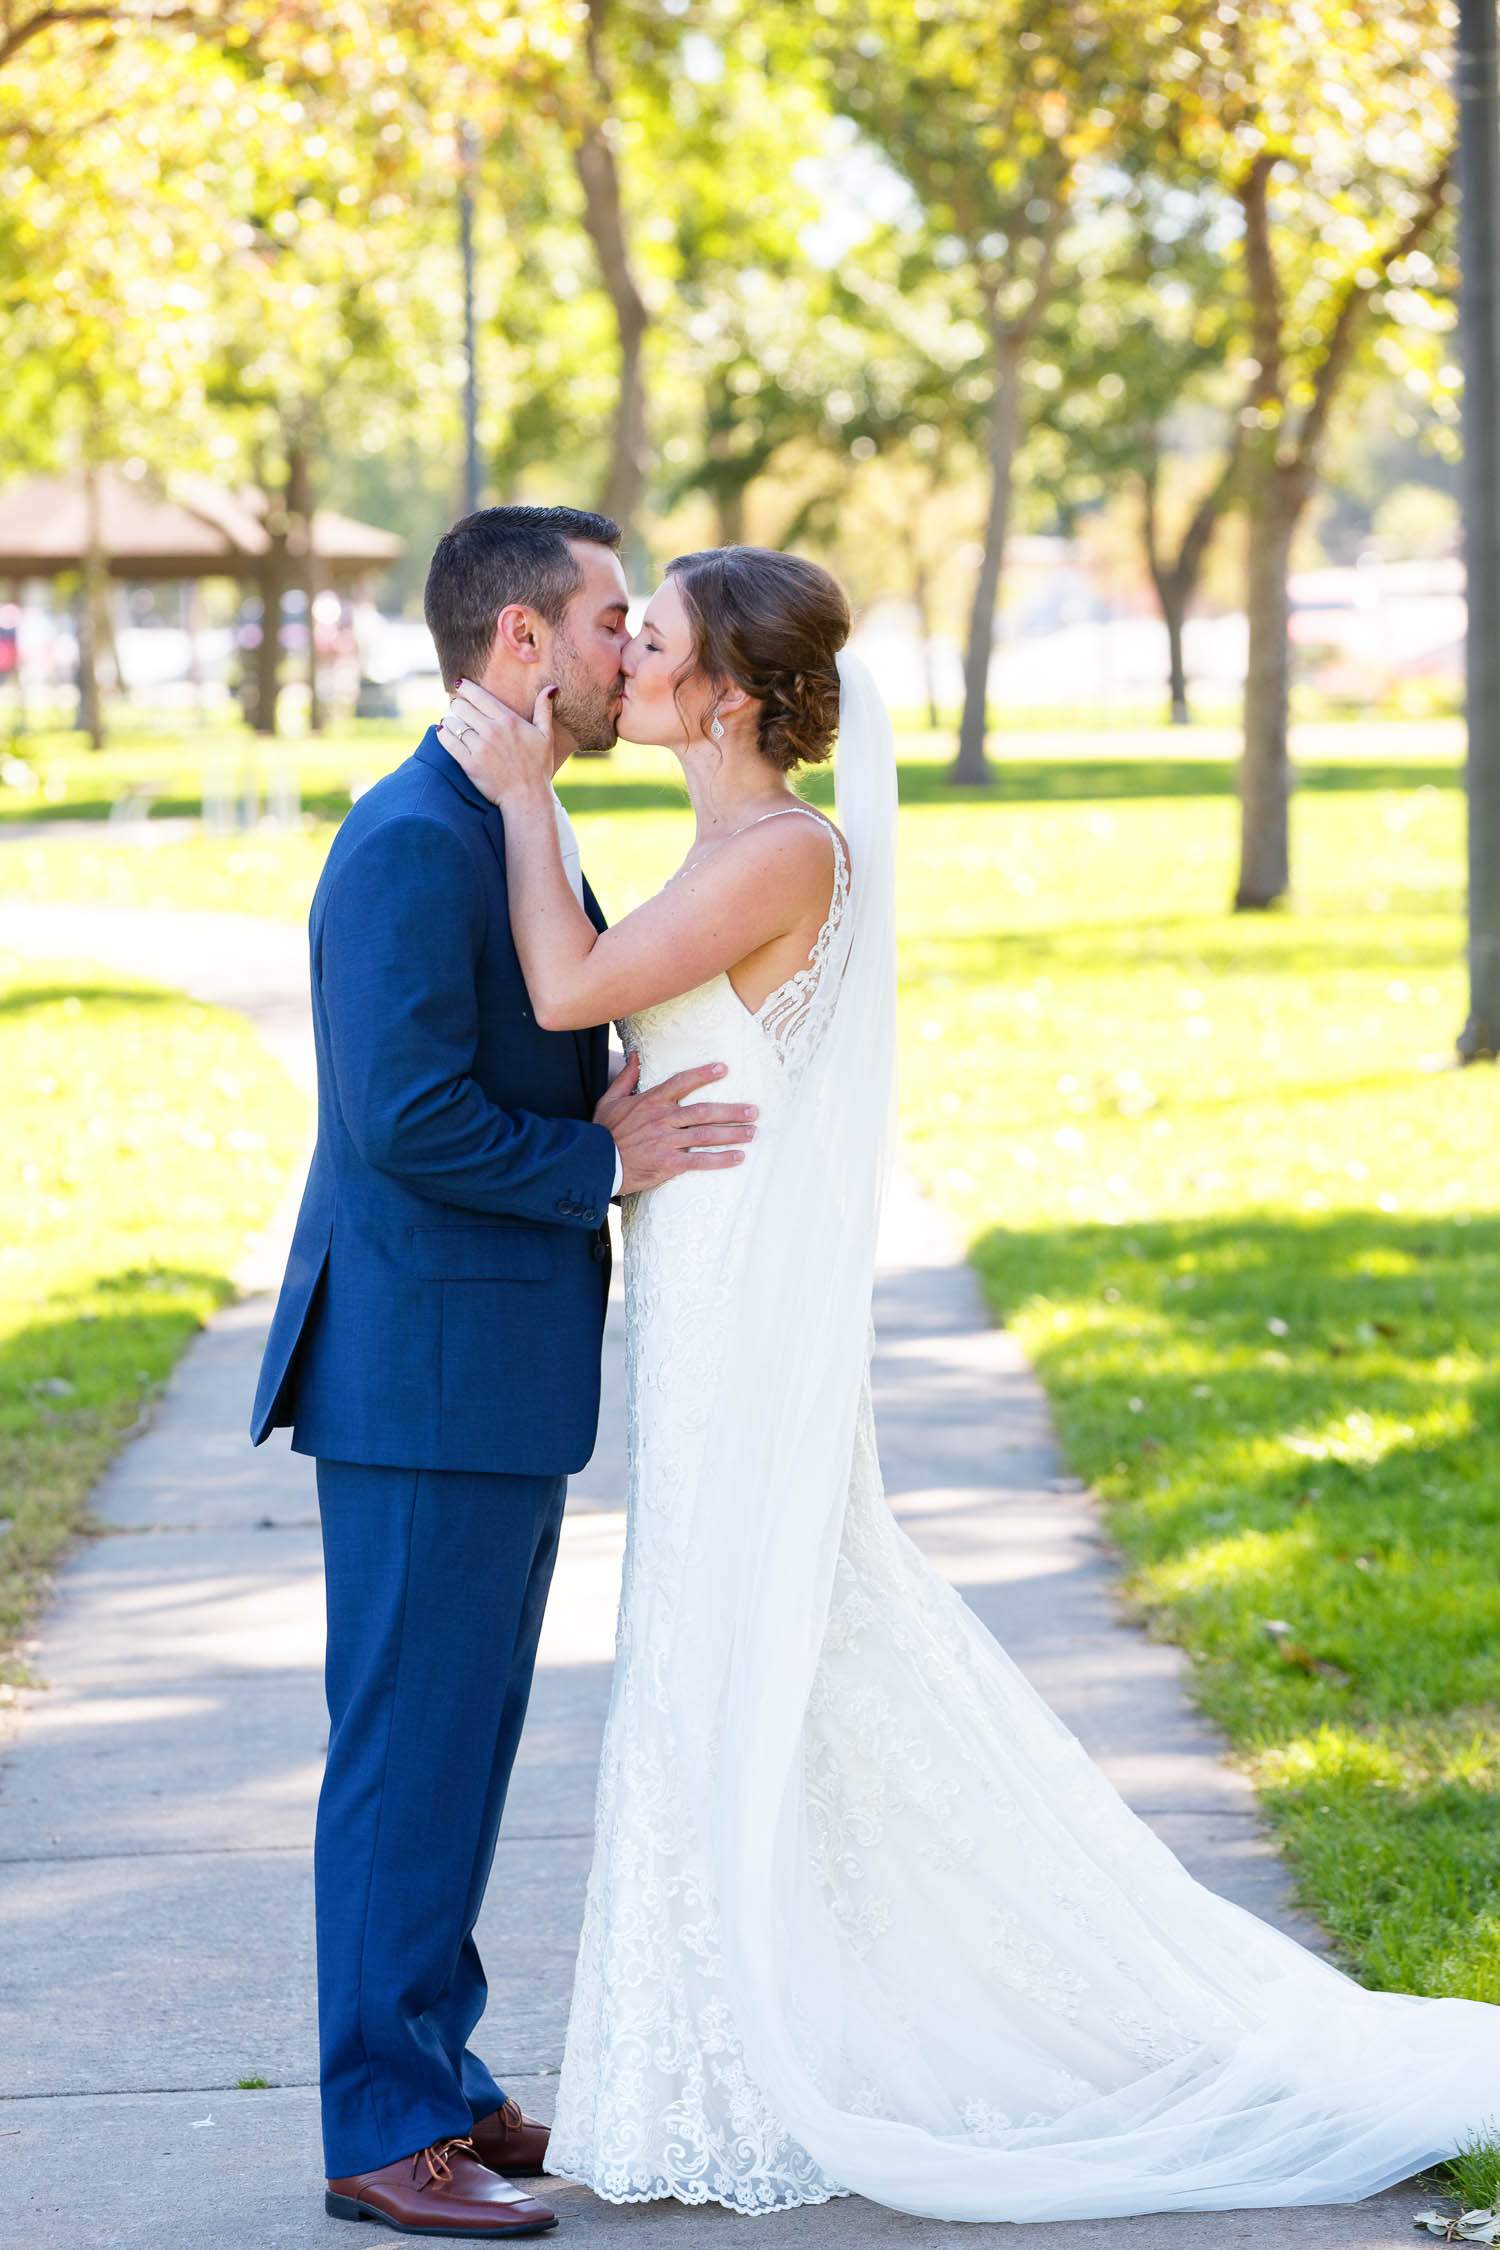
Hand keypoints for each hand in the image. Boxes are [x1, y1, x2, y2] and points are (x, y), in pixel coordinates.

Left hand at [438, 676, 555, 805]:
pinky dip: (442, 734)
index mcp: (508, 719)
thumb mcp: (546, 736)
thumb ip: (543, 709)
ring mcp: (479, 747)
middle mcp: (492, 730)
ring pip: (453, 723)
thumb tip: (551, 687)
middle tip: (457, 708)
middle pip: (461, 706)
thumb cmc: (538, 767)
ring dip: (450, 721)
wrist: (527, 797)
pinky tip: (443, 732)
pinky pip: (447, 742)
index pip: (478, 695)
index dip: (465, 688)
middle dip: (457, 705)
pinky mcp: (469, 763)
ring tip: (451, 723)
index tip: (460, 685)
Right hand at [593, 1054, 757, 1196]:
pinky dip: (721, 1159)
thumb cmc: (602, 1132)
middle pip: (704, 1111)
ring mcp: (667, 1141)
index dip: (704, 1074)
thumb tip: (635, 1054)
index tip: (724, 1069)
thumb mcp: (610, 1100)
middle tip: (753, 1110)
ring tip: (752, 1131)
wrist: (594, 1164)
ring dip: (732, 1133)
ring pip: (706, 1135)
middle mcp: (663, 1118)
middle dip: (731, 1111)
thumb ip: (626, 1077)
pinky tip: (738, 1157)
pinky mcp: (669, 1163)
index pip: (682, 1082)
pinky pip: (700, 1160)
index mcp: (651, 1101)